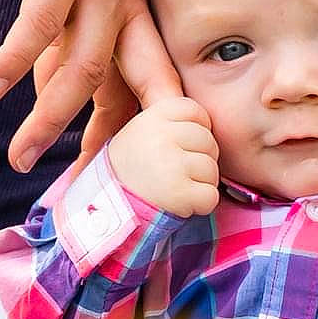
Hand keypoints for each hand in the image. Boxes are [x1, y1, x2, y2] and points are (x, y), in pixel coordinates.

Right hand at [0, 0, 181, 172]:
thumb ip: (66, 35)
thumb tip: (47, 92)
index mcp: (133, 7)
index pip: (145, 84)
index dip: (135, 136)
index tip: (124, 181)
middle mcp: (125, 0)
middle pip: (127, 87)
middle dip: (105, 145)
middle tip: (83, 192)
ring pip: (84, 67)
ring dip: (50, 117)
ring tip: (20, 156)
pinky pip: (39, 23)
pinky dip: (14, 59)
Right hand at [107, 97, 221, 216]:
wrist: (106, 206)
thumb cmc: (129, 169)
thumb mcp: (140, 131)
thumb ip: (169, 121)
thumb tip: (201, 114)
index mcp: (154, 115)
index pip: (197, 112)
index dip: (195, 132)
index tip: (181, 148)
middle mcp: (162, 135)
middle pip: (209, 142)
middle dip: (199, 161)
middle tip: (175, 173)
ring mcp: (171, 164)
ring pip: (211, 170)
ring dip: (199, 184)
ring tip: (174, 188)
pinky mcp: (179, 193)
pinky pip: (210, 197)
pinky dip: (200, 205)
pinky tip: (180, 204)